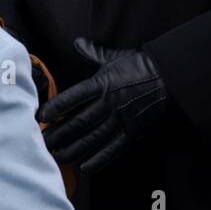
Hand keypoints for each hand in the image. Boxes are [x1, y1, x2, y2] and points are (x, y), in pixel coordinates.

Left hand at [38, 38, 168, 173]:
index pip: (74, 96)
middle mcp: (110, 103)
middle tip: (41, 142)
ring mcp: (121, 119)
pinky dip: (99, 159)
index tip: (40, 115)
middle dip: (58, 133)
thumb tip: (77, 42)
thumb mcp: (115, 57)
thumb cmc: (140, 66)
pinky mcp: (133, 132)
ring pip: (93, 138)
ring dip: (73, 149)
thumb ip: (93, 52)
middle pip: (79, 121)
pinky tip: (84, 168)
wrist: (170, 77)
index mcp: (103, 83)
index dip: (56, 106)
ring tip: (56, 157)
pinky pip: (113, 149)